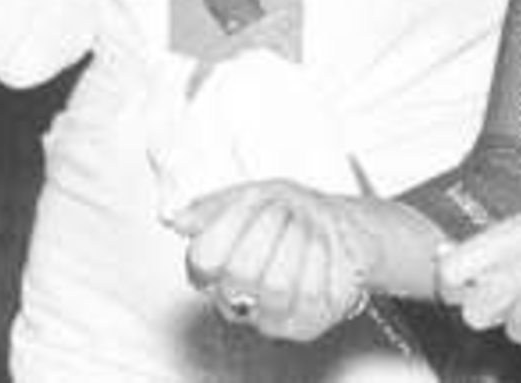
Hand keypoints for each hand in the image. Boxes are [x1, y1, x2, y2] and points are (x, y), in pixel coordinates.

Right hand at [173, 180, 374, 343]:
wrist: (344, 231)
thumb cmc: (295, 215)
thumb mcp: (258, 194)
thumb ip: (216, 205)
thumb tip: (176, 218)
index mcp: (214, 267)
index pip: (204, 257)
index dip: (232, 223)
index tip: (255, 201)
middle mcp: (234, 298)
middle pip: (241, 271)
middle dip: (272, 228)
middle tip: (288, 211)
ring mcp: (267, 316)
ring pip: (275, 285)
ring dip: (299, 243)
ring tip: (309, 228)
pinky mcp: (301, 326)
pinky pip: (308, 295)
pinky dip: (321, 260)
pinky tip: (324, 249)